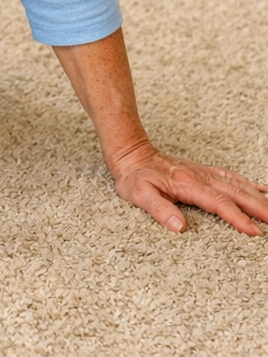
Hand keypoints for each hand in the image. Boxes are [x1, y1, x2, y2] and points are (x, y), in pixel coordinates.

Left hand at [110, 140, 267, 236]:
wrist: (131, 153)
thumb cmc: (134, 176)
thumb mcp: (138, 194)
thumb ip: (158, 209)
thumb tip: (179, 226)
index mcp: (186, 184)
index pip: (217, 203)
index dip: (237, 217)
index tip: (254, 232)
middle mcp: (199, 177)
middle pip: (235, 193)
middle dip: (258, 208)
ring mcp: (203, 173)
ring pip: (237, 185)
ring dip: (258, 197)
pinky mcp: (203, 171)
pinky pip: (230, 177)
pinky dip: (248, 183)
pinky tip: (262, 189)